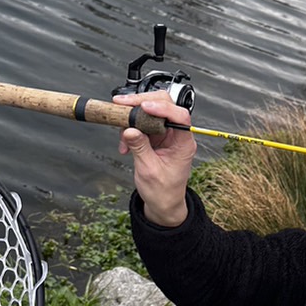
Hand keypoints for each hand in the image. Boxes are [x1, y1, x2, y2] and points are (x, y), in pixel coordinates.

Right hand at [112, 91, 195, 226]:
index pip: (179, 115)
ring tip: (121, 132)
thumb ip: (140, 147)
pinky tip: (124, 144)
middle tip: (122, 104)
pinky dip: (130, 129)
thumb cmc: (163, 191)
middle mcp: (176, 135)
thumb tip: (129, 129)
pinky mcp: (155, 137)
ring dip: (132, 118)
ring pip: (150, 112)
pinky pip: (142, 124)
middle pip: (164, 106)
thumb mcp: (148, 170)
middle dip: (142, 103)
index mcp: (184, 142)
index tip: (143, 106)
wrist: (163, 203)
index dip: (162, 108)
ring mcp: (165, 135)